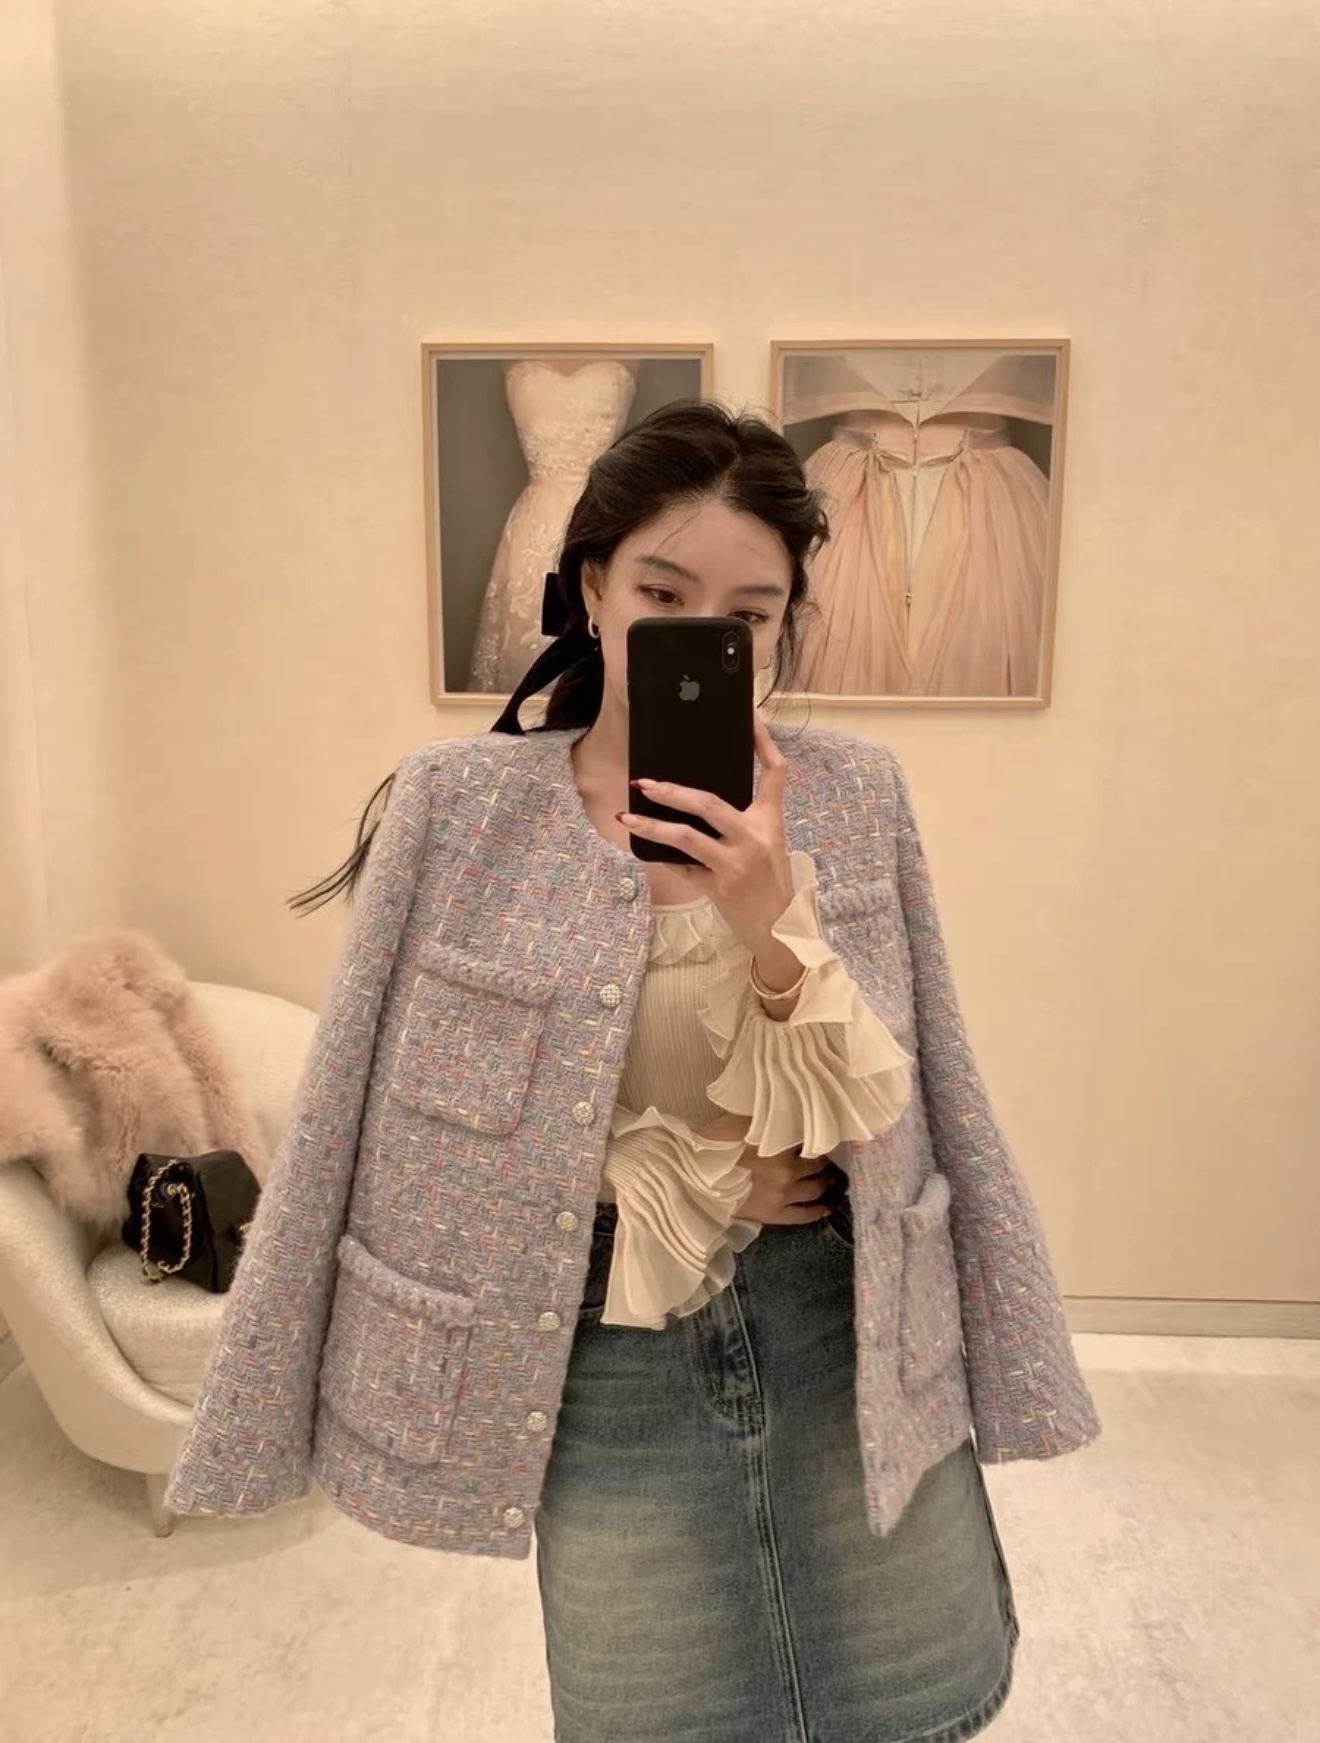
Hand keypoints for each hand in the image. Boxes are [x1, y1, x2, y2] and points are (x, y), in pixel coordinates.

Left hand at [619, 714, 793, 957]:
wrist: (779, 928)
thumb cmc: (769, 883)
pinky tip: (646, 851)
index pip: (775, 773)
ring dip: (651, 825)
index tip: (749, 719)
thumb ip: (740, 823)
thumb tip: (694, 801)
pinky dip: (664, 858)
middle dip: (671, 791)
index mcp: (770, 821)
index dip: (763, 743)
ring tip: (627, 816)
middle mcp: (754, 837)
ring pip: (685, 836)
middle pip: (708, 803)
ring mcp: (735, 862)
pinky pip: (682, 866)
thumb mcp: (766, 845)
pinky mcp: (719, 886)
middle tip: (644, 782)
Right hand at [695, 1113, 833, 1227]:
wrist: (696, 1183)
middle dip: (822, 1160)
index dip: (813, 1135)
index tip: (818, 1132)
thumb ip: (763, 1118)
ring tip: (829, 1178)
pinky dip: (819, 1210)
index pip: (807, 1138)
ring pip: (815, 1188)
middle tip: (824, 1157)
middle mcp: (788, 1171)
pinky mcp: (775, 1215)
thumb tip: (780, 1108)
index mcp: (779, 1146)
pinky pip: (804, 1214)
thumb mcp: (739, 1122)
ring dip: (825, 1182)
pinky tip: (827, 1207)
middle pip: (816, 1164)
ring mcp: (784, 1195)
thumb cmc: (713, 1148)